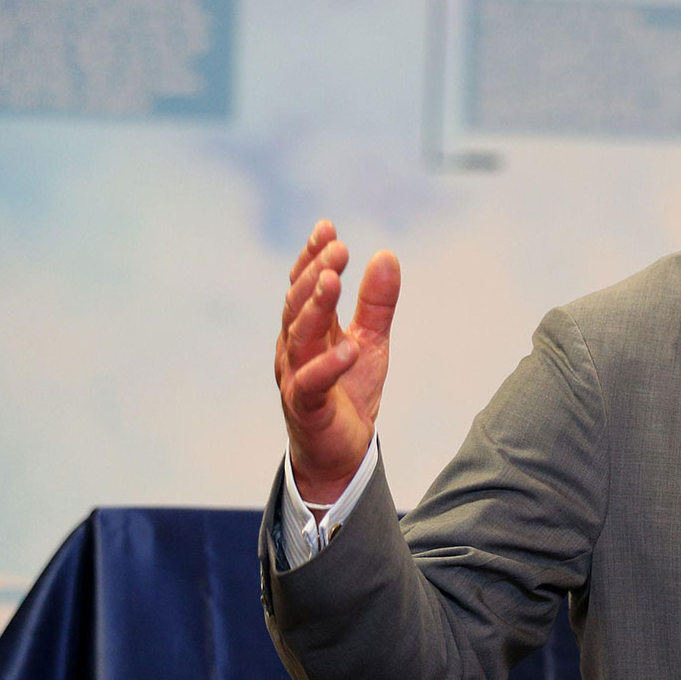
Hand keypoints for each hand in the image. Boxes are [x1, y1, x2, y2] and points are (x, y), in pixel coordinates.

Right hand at [274, 220, 399, 504]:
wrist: (341, 452)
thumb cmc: (348, 391)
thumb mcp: (370, 340)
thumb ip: (376, 302)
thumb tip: (387, 254)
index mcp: (308, 328)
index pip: (304, 285)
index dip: (312, 256)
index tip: (328, 227)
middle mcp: (294, 348)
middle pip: (297, 304)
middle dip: (314, 274)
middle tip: (336, 248)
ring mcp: (295, 376)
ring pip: (298, 337)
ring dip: (314, 307)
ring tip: (332, 281)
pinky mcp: (306, 407)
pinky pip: (311, 383)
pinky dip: (327, 365)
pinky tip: (346, 348)